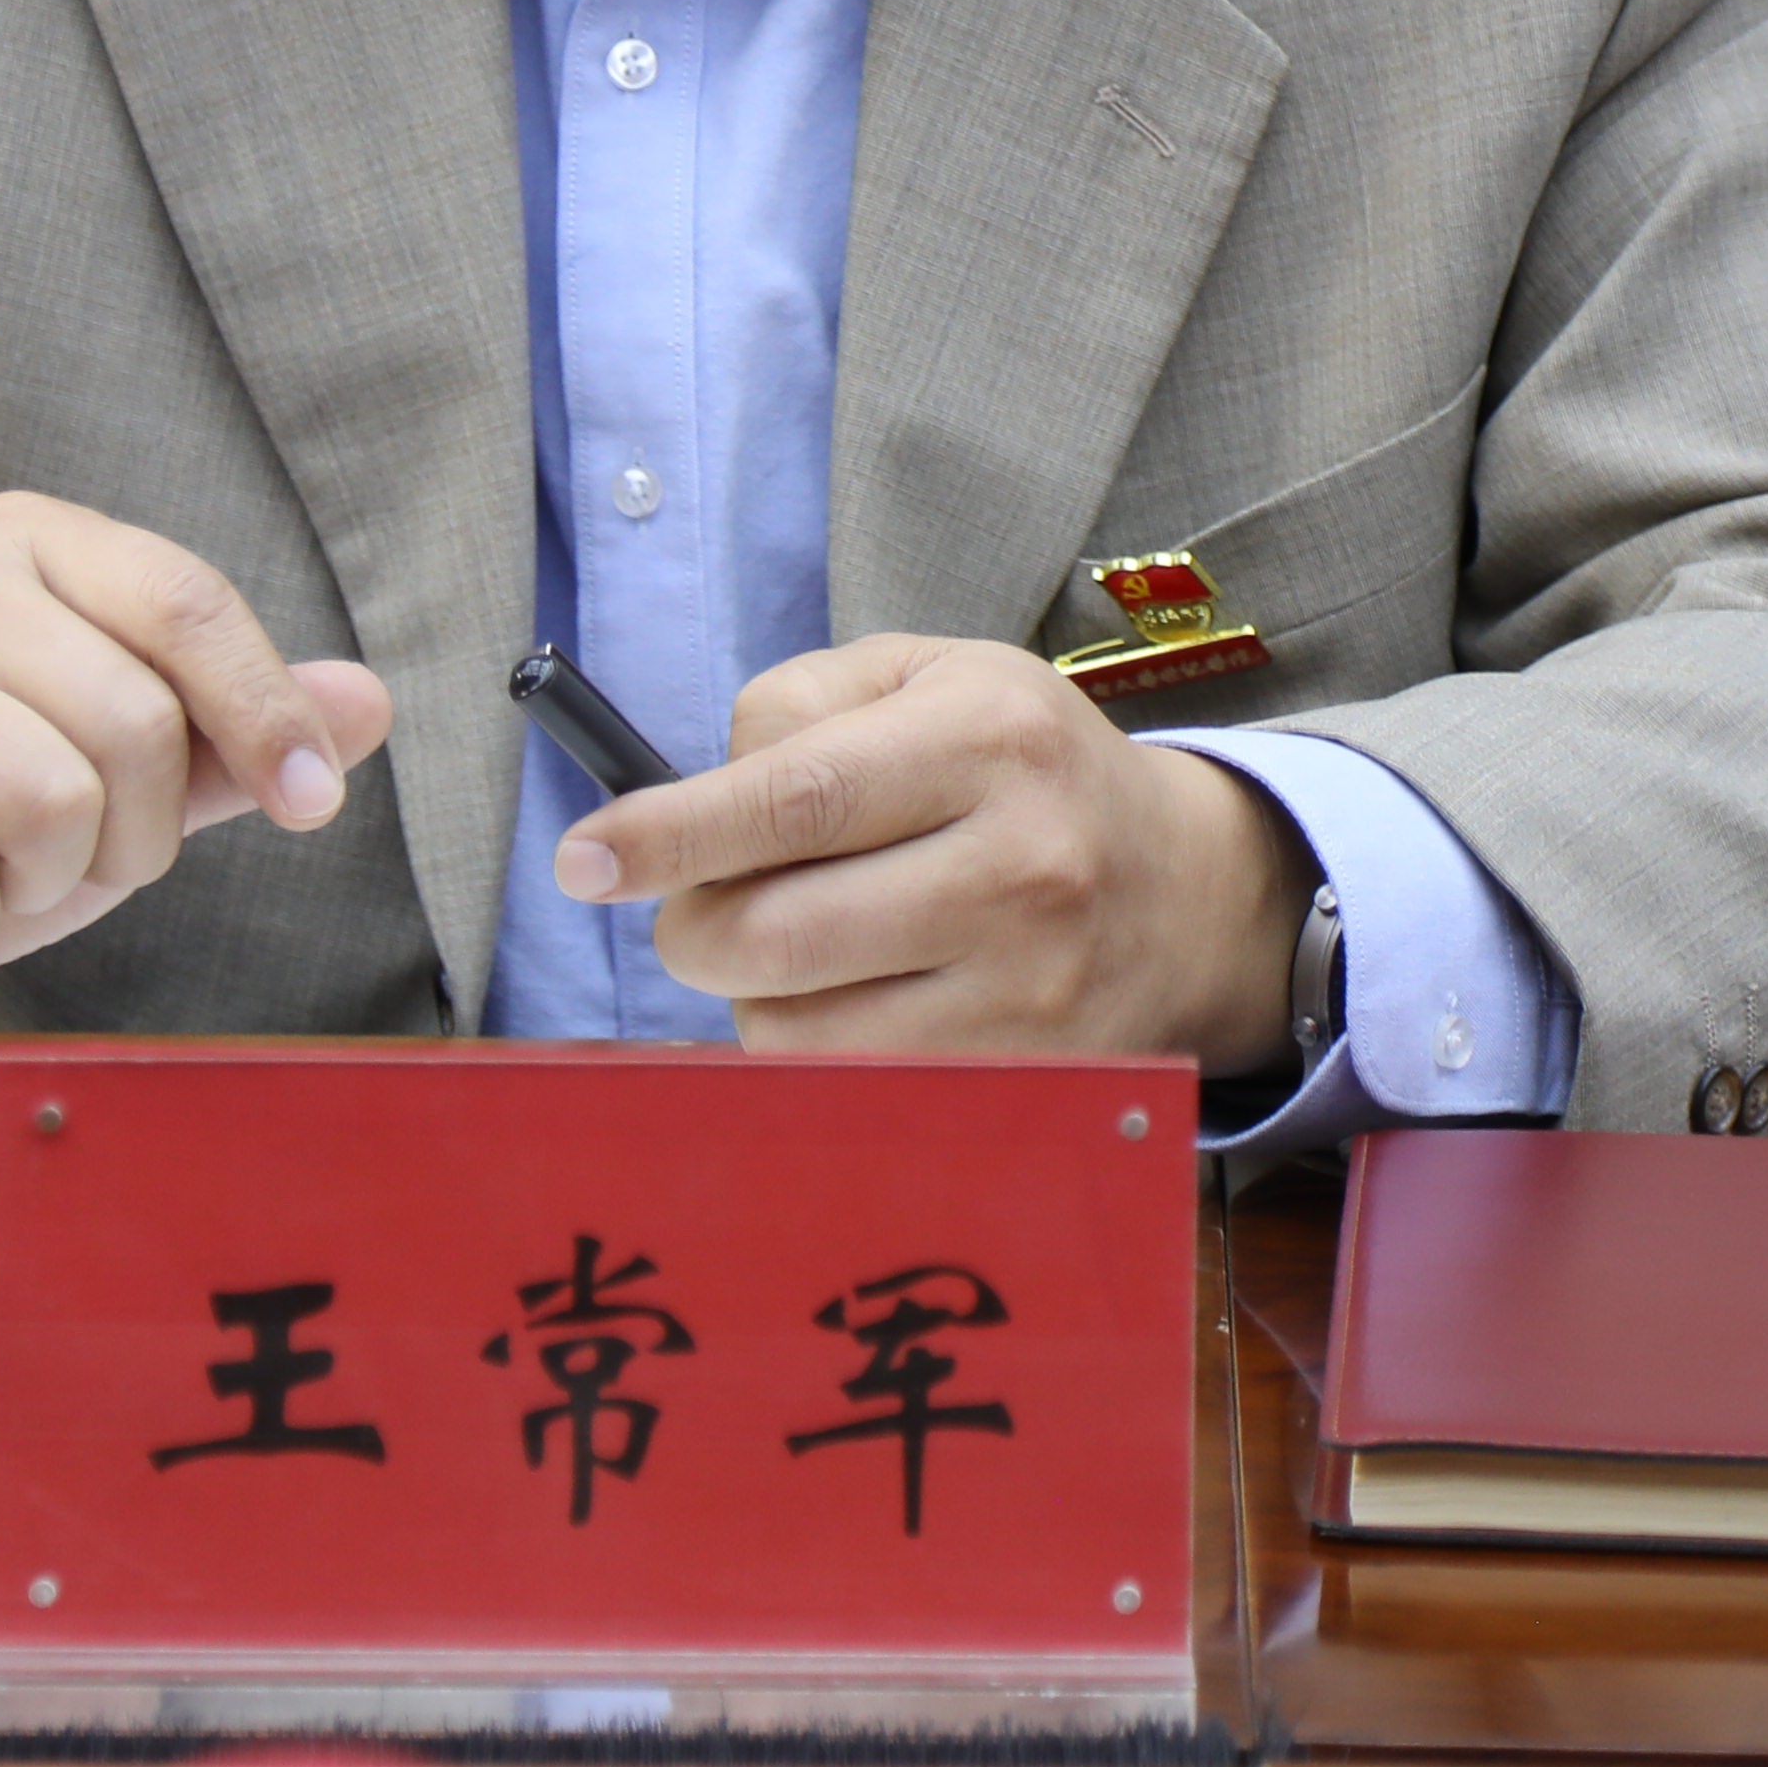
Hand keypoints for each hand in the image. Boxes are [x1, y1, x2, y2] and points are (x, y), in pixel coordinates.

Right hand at [0, 491, 390, 993]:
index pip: (185, 600)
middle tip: (76, 855)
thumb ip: (236, 731)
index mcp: (34, 543)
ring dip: (47, 878)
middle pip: (136, 718)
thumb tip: (368, 704)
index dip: (266, 710)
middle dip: (136, 831)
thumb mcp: (125, 769)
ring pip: (53, 798)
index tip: (314, 803)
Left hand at [553, 632, 1307, 1063]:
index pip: (791, 796)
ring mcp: (1030, 985)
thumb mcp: (929, 679)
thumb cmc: (1019, 769)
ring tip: (804, 943)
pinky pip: (848, 1087)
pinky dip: (811, 1048)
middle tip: (695, 906)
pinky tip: (854, 998)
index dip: (668, 834)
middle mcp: (1020, 861)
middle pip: (775, 930)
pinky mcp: (1026, 1078)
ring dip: (752, 994)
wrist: (1184, 892)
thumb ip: (799, 706)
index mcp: (986, 735)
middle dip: (691, 926)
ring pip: (796, 1027)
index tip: (583, 858)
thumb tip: (690, 797)